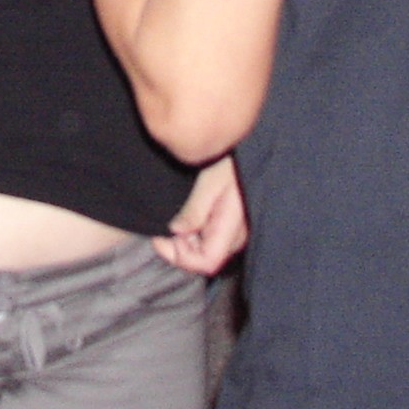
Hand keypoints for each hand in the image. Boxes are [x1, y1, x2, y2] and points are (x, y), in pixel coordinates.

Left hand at [154, 155, 247, 276]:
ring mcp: (235, 233)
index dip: (181, 257)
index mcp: (232, 227)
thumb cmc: (232, 161)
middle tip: (165, 228)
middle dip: (180, 248)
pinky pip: (211, 239)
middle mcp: (237, 237)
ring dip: (186, 240)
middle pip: (205, 259)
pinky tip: (187, 218)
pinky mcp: (232, 226)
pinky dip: (194, 234)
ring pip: (206, 250)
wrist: (248, 147)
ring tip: (176, 218)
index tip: (160, 239)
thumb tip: (176, 231)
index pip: (207, 262)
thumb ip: (194, 211)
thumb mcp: (209, 182)